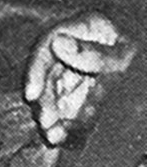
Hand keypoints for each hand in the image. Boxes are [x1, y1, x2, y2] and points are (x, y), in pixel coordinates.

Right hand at [24, 13, 134, 145]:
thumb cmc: (146, 58)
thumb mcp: (125, 55)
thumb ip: (93, 52)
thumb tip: (57, 43)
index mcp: (86, 28)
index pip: (48, 43)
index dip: (35, 68)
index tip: (31, 94)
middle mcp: (76, 49)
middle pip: (47, 74)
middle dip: (44, 100)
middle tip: (46, 121)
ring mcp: (78, 73)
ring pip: (53, 95)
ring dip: (50, 115)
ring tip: (53, 135)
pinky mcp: (81, 96)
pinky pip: (66, 111)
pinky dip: (61, 124)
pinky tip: (60, 137)